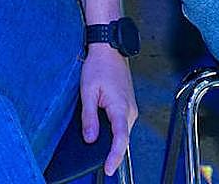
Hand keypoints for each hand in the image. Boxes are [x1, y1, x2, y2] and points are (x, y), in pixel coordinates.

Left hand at [80, 44, 137, 175]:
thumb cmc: (99, 65)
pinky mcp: (127, 105)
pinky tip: (102, 132)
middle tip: (100, 163)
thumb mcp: (88, 91)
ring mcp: (130, 108)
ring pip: (122, 132)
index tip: (109, 168)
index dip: (114, 157)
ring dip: (112, 141)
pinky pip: (121, 123)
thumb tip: (90, 138)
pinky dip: (113, 131)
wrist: (109, 50)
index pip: (120, 139)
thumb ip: (89, 116)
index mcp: (121, 108)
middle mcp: (129, 110)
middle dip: (112, 152)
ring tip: (99, 149)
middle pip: (122, 138)